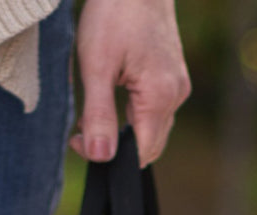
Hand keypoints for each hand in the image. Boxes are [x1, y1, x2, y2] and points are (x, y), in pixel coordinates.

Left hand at [69, 0, 190, 166]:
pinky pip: (154, 110)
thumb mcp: (97, 66)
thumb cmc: (114, 12)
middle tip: (82, 130)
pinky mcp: (172, 75)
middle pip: (148, 144)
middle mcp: (175, 95)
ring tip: (93, 109)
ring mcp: (177, 85)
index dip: (110, 157)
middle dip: (116, 146)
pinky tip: (111, 94)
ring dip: (123, 130)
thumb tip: (101, 156)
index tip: (79, 141)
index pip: (140, 153)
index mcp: (160, 97)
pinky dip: (132, 114)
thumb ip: (99, 115)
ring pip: (151, 128)